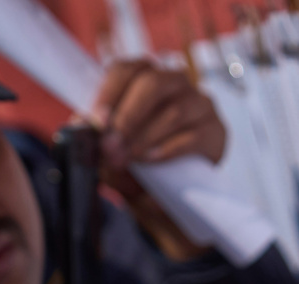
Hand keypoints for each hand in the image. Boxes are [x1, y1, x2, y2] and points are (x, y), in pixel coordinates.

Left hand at [90, 60, 224, 260]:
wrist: (170, 198)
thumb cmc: (139, 165)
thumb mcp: (111, 153)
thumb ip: (96, 140)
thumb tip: (82, 128)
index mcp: (145, 78)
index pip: (126, 70)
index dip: (109, 92)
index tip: (96, 122)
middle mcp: (175, 83)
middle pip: (153, 83)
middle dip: (128, 115)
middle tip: (111, 145)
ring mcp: (200, 105)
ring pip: (174, 110)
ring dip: (145, 136)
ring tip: (128, 158)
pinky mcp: (216, 131)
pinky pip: (195, 135)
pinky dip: (170, 148)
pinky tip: (153, 159)